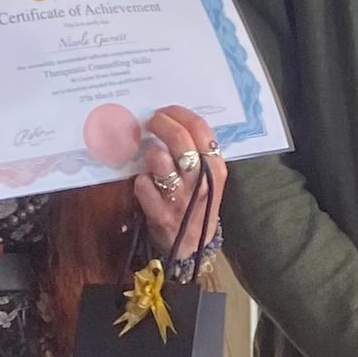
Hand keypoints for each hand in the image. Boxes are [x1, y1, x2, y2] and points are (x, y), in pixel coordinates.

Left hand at [134, 105, 225, 254]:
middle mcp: (201, 181)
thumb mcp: (209, 177)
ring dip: (150, 154)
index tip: (166, 112)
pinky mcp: (160, 212)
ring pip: (158, 159)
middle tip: (151, 122)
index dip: (179, 114)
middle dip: (160, 124)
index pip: (200, 128)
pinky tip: (147, 185)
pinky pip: (142, 183)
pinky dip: (141, 181)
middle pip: (179, 138)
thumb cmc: (197, 202)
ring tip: (152, 159)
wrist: (191, 244)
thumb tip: (175, 122)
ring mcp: (180, 197)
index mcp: (216, 168)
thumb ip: (198, 152)